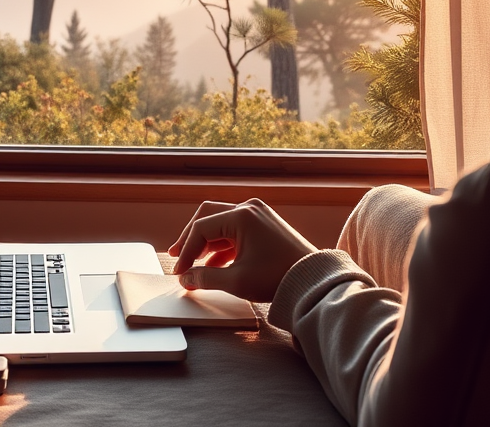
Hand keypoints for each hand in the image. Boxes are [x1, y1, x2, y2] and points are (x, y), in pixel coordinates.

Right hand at [167, 198, 316, 302]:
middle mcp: (249, 209)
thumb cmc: (278, 277)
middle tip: (176, 256)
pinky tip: (212, 264)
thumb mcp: (237, 280)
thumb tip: (186, 278)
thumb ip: (205, 278)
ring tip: (192, 264)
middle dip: (190, 238)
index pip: (201, 228)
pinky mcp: (264, 225)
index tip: (179, 271)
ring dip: (205, 242)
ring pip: (220, 223)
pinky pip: (234, 231)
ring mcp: (258, 215)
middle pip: (207, 217)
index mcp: (241, 216)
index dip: (186, 251)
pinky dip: (221, 245)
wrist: (313, 280)